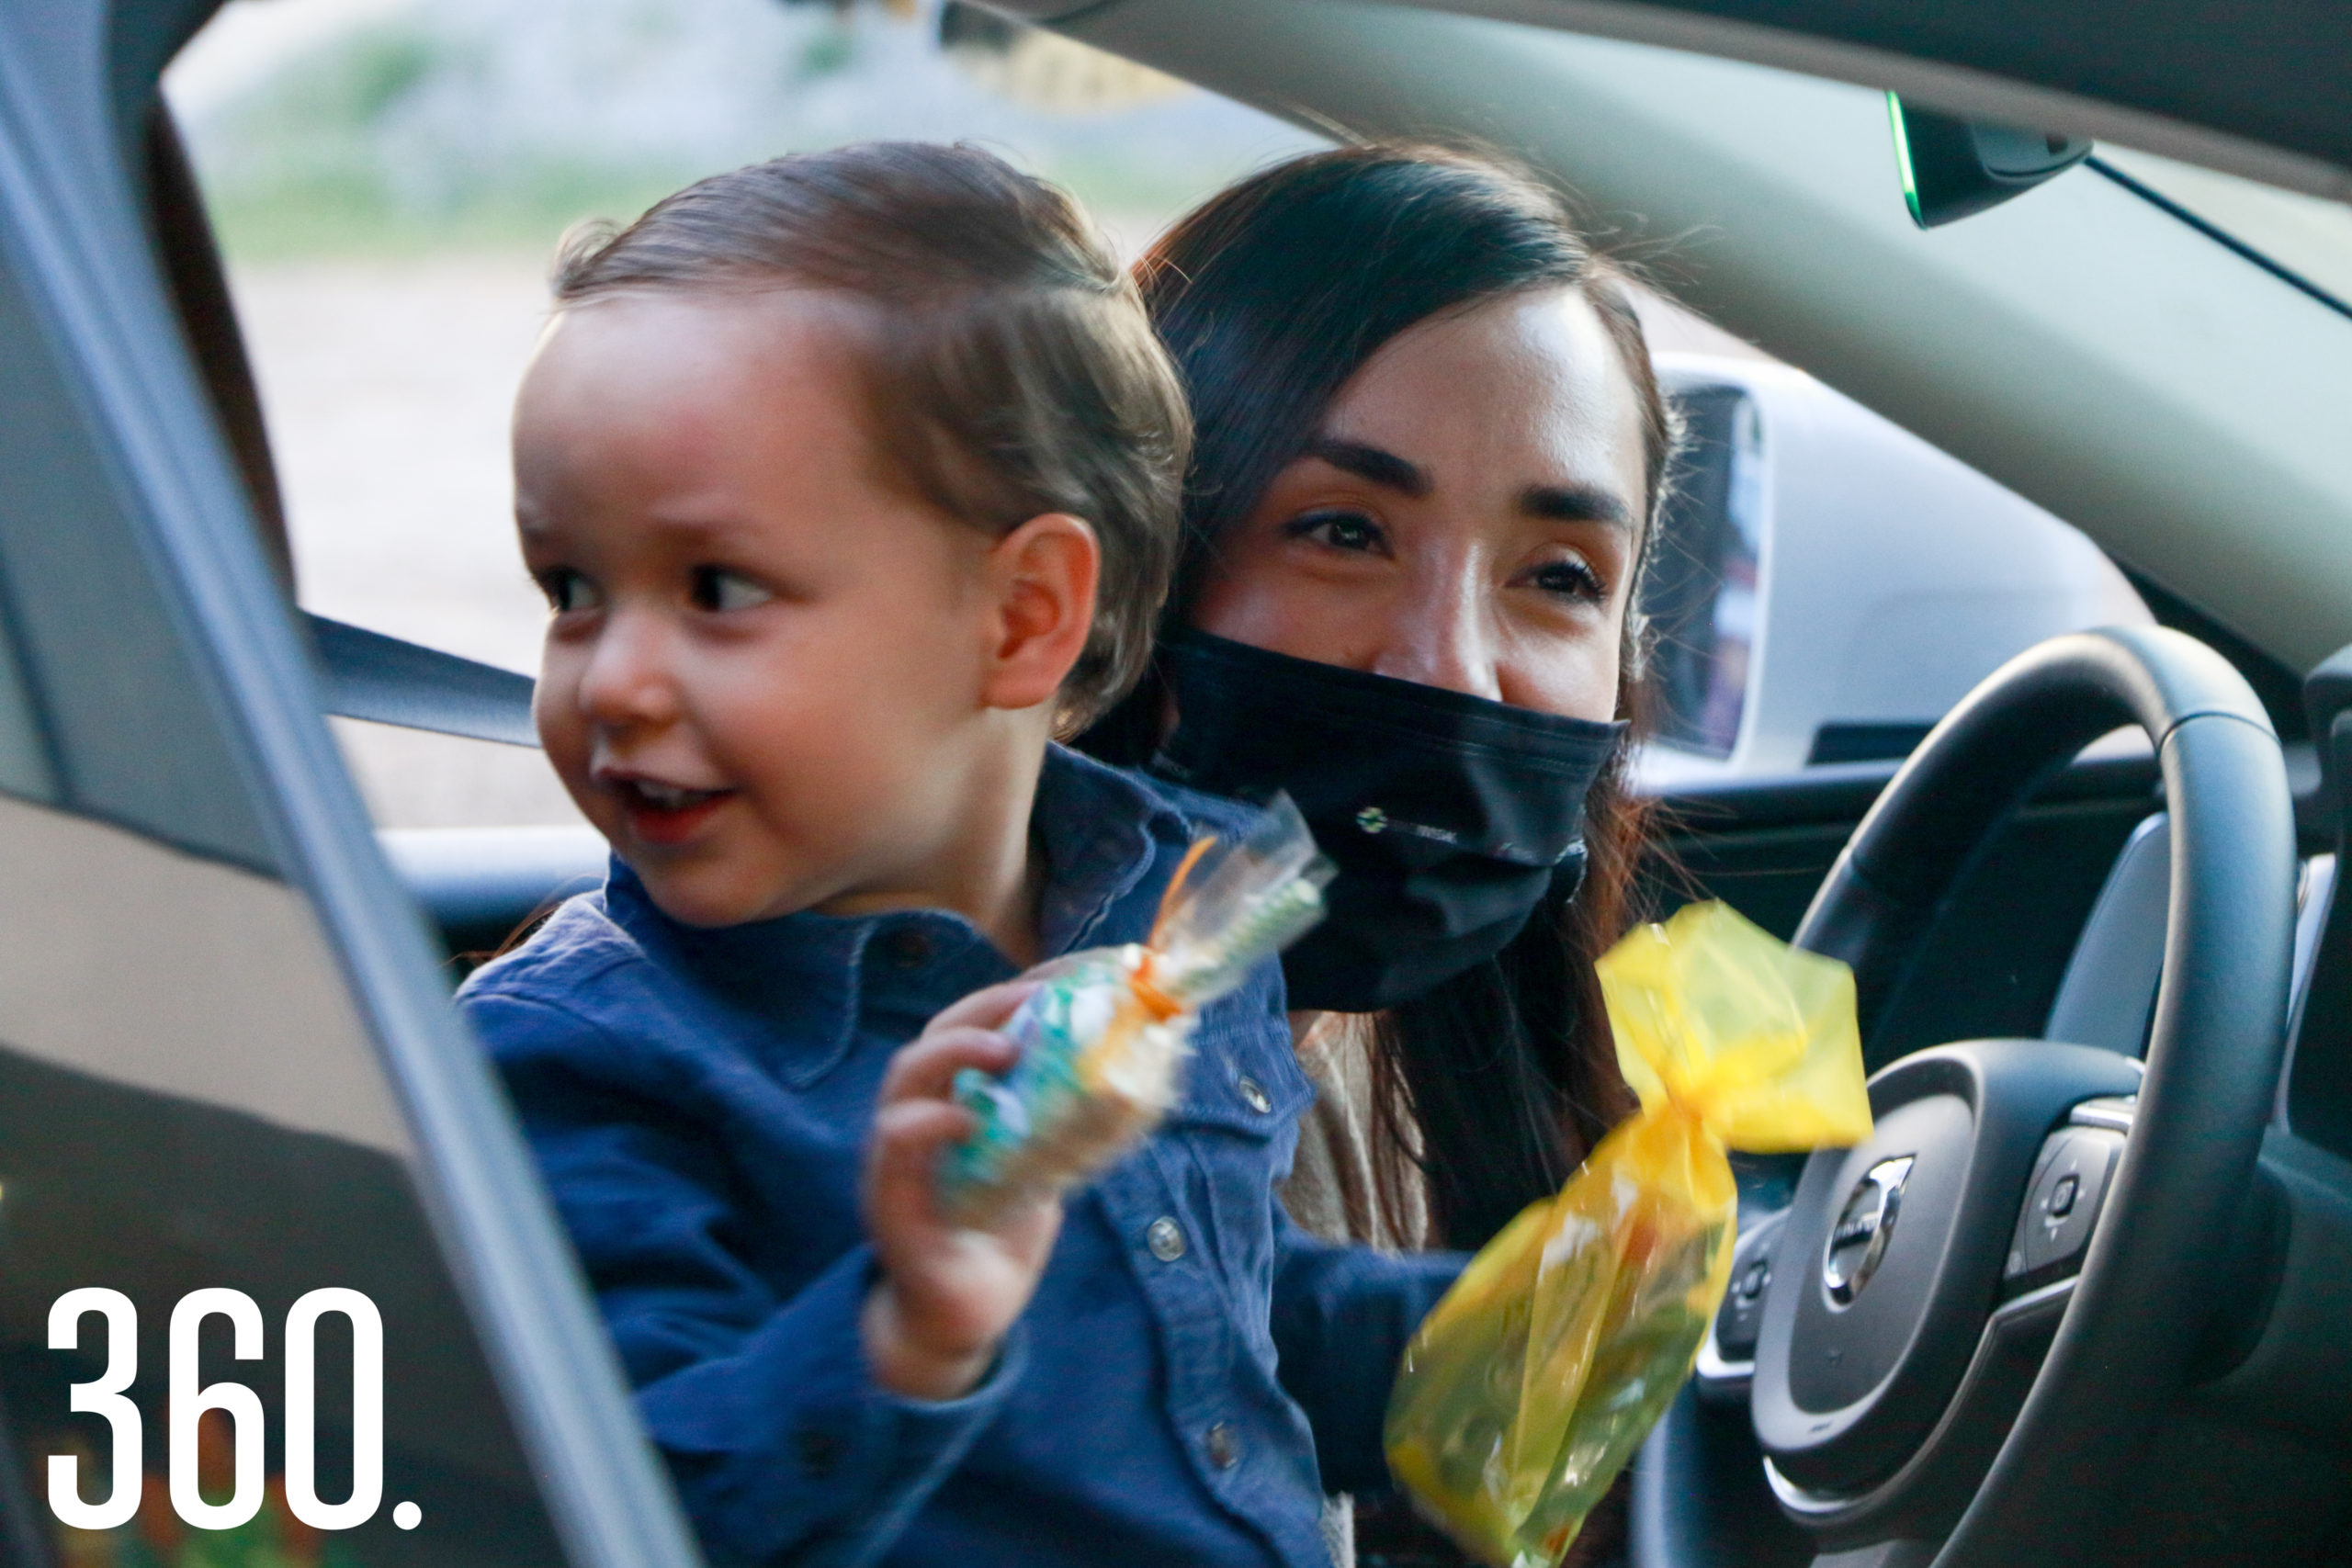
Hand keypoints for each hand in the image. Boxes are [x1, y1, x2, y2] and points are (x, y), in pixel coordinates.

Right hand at [861, 979, 1061, 1401]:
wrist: (965, 1316)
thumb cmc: (1001, 1230)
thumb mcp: (1047, 1163)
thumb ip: (1070, 1121)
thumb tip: (1135, 1075)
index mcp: (959, 1095)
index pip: (977, 1024)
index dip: (1018, 993)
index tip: (1070, 975)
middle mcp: (922, 1113)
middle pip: (939, 1036)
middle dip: (986, 1008)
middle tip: (1034, 1000)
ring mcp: (899, 1155)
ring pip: (905, 1081)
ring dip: (952, 1053)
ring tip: (1001, 1048)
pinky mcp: (890, 1201)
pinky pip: (895, 1148)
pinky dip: (925, 1126)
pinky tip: (963, 1121)